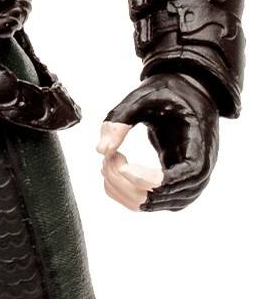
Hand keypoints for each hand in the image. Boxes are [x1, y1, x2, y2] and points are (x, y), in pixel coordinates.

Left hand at [97, 70, 219, 213]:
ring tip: (111, 158)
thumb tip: (101, 150)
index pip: (172, 181)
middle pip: (157, 197)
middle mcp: (197, 175)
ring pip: (149, 204)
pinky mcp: (174, 189)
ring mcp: (186, 186)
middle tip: (109, 156)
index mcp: (198, 151)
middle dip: (124, 181)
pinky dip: (123, 191)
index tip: (121, 164)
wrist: (190, 96)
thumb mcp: (144, 97)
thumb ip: (120, 119)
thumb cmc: (170, 94)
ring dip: (121, 187)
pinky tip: (112, 169)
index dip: (143, 179)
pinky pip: (147, 202)